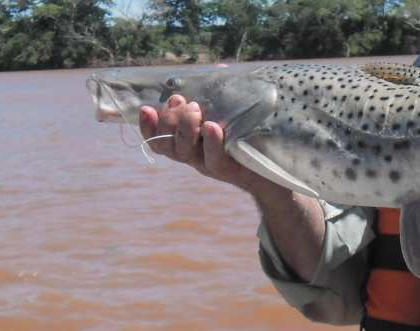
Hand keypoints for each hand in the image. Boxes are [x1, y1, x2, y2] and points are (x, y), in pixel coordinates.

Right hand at [139, 95, 277, 194]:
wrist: (273, 165)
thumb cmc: (247, 135)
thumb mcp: (230, 113)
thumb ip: (220, 94)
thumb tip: (218, 70)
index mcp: (188, 143)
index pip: (158, 140)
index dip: (148, 127)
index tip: (146, 107)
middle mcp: (193, 156)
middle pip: (168, 144)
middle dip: (169, 119)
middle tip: (180, 100)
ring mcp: (208, 165)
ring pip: (184, 152)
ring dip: (185, 127)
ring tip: (195, 109)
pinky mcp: (227, 170)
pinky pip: (213, 159)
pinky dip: (211, 141)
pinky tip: (212, 126)